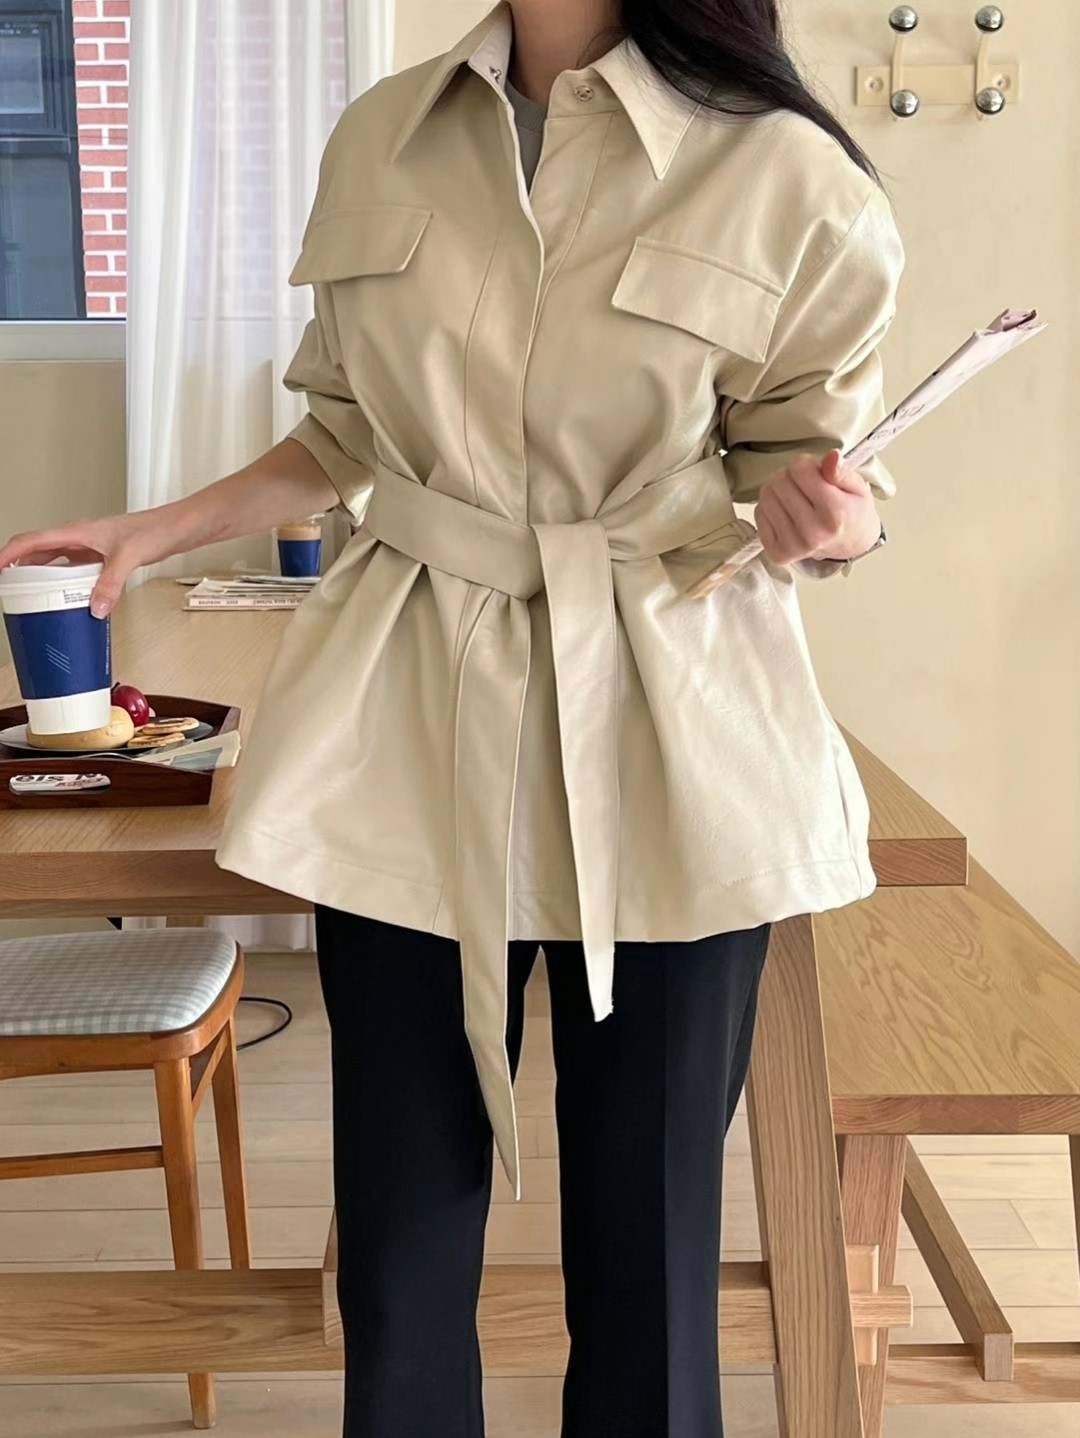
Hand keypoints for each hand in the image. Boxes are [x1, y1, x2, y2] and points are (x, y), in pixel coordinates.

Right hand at [0, 510, 173, 617]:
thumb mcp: (129, 557)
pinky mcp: (102, 558)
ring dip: (42, 577)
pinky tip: (70, 599)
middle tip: (9, 589)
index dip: (8, 553)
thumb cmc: (155, 529)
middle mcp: (79, 538)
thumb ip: (110, 583)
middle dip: (19, 568)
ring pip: (56, 562)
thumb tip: (95, 607)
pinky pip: (75, 571)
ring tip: (31, 597)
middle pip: (38, 552)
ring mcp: (90, 548)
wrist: (177, 528)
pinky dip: (67, 584)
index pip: (31, 540)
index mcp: (77, 532)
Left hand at [754, 450, 881, 565]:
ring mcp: (793, 545)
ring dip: (778, 490)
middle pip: (780, 481)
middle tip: (804, 485)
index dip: (805, 464)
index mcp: (836, 514)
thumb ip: (842, 471)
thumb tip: (832, 457)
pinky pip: (759, 513)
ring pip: (766, 496)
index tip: (813, 471)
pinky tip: (787, 512)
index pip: (800, 470)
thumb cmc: (851, 513)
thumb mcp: (857, 487)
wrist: (850, 545)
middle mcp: (813, 533)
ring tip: (795, 497)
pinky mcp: (777, 552)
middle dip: (790, 476)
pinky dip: (770, 507)